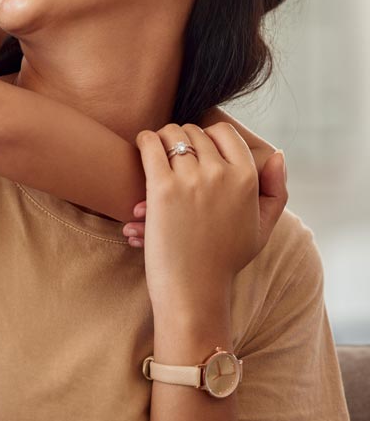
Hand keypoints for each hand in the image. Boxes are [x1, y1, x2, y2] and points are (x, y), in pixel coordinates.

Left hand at [121, 129, 285, 249]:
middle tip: (172, 152)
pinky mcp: (162, 188)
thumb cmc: (224, 259)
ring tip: (156, 150)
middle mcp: (222, 174)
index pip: (224, 132)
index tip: (196, 148)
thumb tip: (278, 153)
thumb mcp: (262, 227)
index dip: (208, 136)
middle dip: (182, 139)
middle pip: (194, 132)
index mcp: (247, 179)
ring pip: (172, 134)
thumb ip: (275, 189)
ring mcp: (192, 180)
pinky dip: (145, 140)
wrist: (194, 289)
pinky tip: (143, 147)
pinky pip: (150, 145)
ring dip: (161, 138)